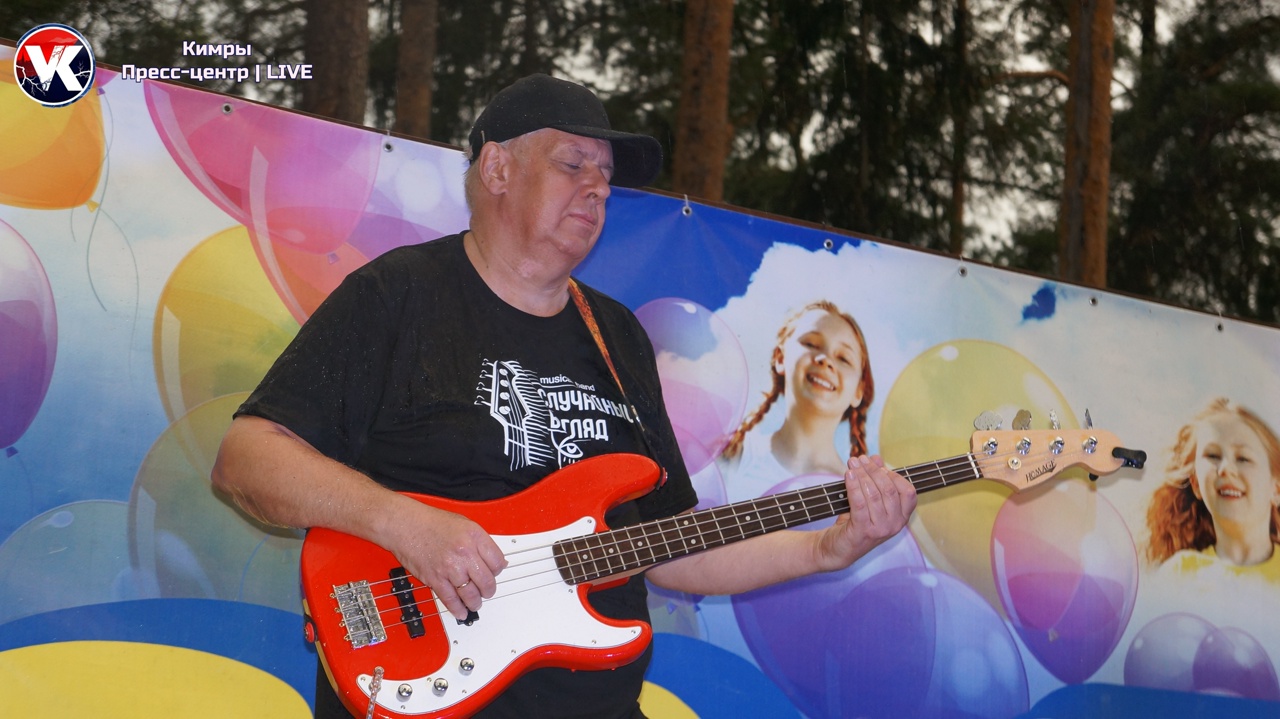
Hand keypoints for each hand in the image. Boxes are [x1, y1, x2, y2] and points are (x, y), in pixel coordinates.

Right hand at [381, 499, 507, 620]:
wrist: (405, 525)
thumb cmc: (431, 522)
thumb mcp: (464, 523)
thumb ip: (481, 541)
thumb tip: (495, 560)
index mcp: (474, 537)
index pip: (497, 562)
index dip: (498, 570)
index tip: (495, 573)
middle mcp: (464, 553)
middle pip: (487, 581)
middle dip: (489, 590)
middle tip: (487, 591)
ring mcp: (450, 567)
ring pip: (471, 594)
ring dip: (475, 602)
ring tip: (475, 603)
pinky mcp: (435, 579)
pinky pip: (450, 600)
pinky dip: (458, 609)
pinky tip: (462, 612)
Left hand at [814, 455, 916, 571]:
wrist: (837, 549)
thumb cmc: (855, 523)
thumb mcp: (869, 501)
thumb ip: (875, 480)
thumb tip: (876, 458)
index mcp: (901, 517)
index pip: (908, 491)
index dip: (893, 474)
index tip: (875, 464)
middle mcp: (895, 525)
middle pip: (889, 489)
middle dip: (873, 470)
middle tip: (859, 459)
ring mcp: (880, 530)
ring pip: (874, 495)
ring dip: (861, 475)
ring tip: (852, 464)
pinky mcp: (863, 531)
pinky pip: (860, 504)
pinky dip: (854, 486)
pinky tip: (848, 475)